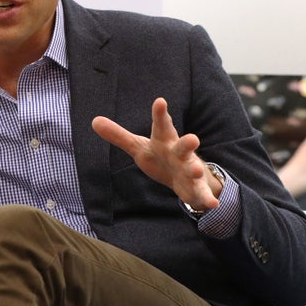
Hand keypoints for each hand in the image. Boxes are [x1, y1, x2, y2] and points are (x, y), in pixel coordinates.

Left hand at [92, 97, 221, 210]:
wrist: (184, 177)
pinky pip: (201, 193)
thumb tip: (94, 121)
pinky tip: (212, 204)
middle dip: (188, 143)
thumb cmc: (159, 156)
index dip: (160, 114)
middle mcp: (178, 152)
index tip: (160, 101)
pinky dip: (206, 198)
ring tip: (197, 171)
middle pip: (183, 146)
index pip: (161, 125)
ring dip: (196, 170)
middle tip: (193, 138)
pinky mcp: (195, 187)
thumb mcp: (138, 146)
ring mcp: (189, 169)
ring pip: (193, 168)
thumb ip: (118, 135)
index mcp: (164, 140)